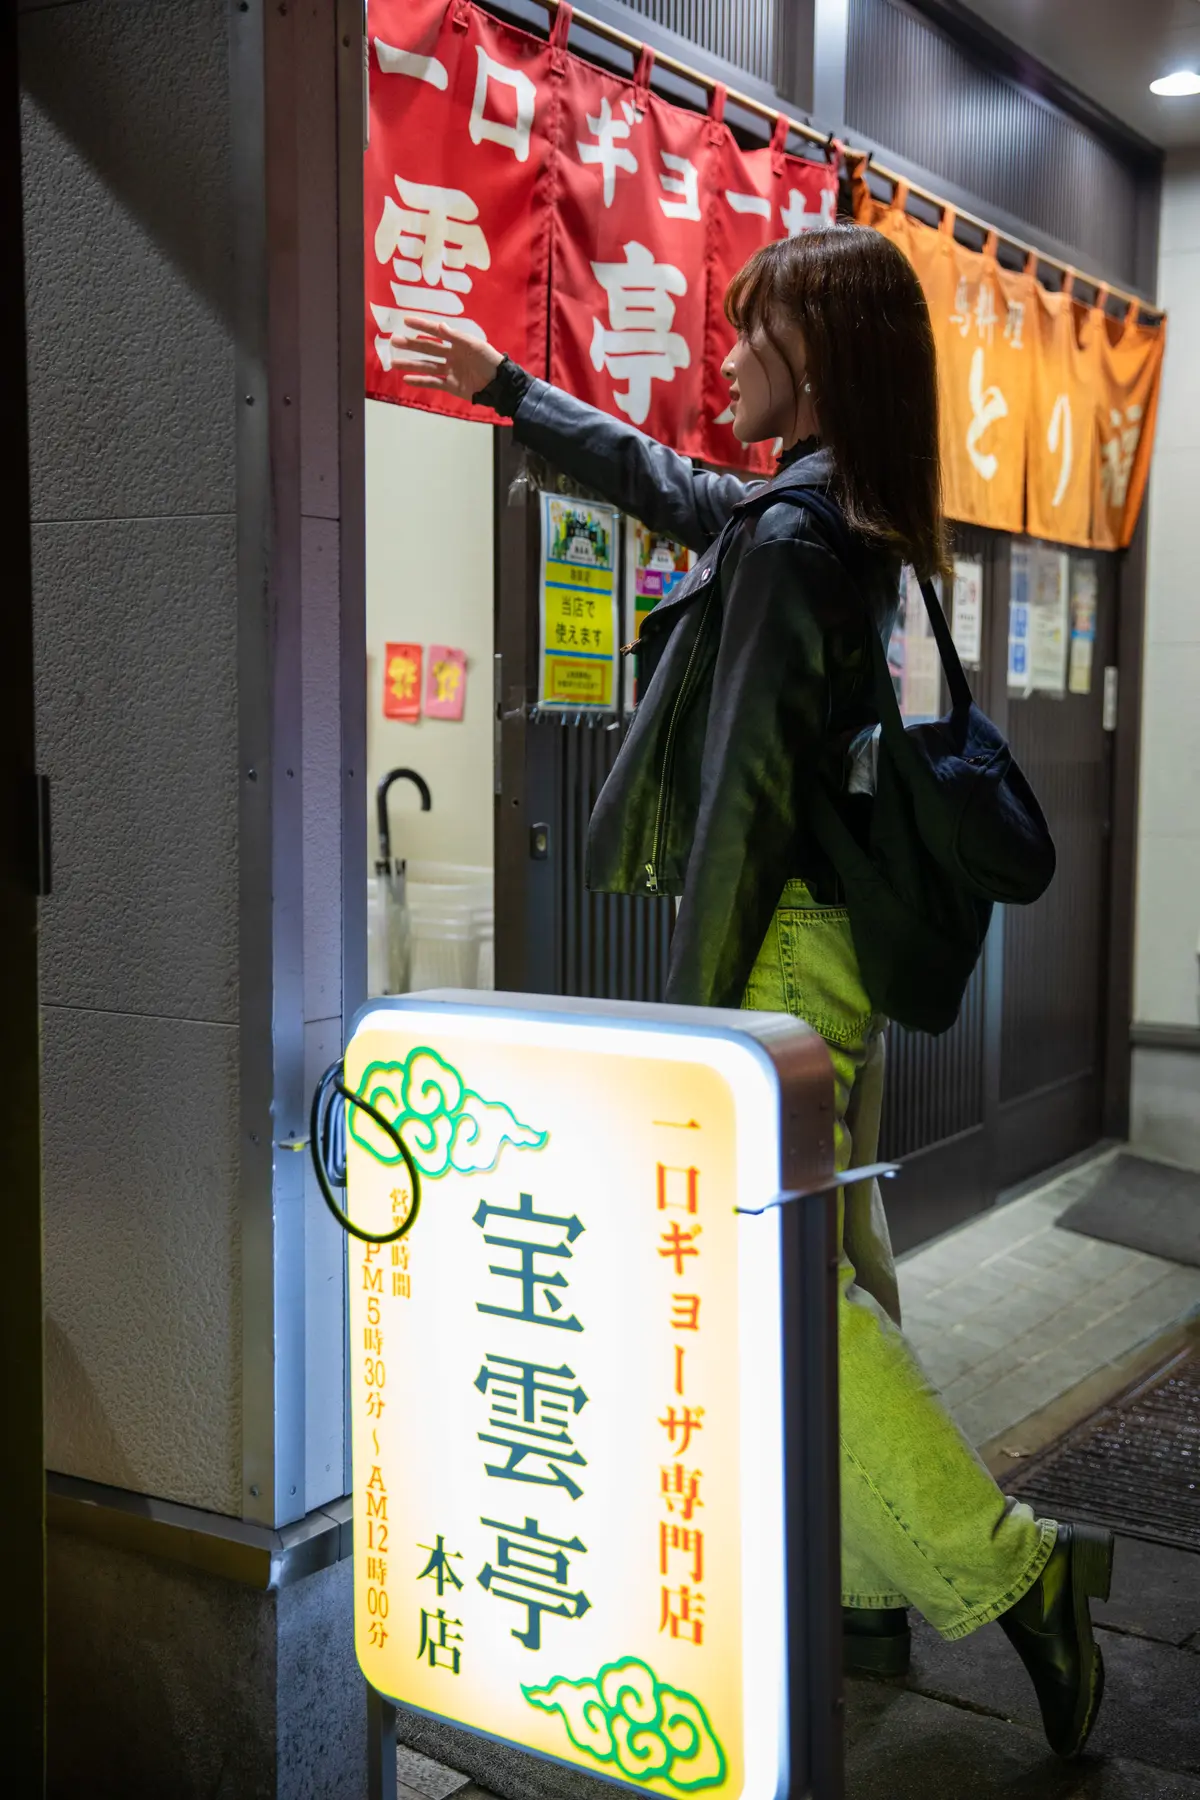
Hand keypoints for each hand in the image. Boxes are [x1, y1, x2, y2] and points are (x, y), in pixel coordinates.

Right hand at [388, 313, 503, 400]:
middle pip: (427, 349)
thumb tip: (439, 326)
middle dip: (410, 345)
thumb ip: (456, 337)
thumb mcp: (475, 346)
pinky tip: (406, 379)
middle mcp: (450, 355)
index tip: (406, 321)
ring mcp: (449, 370)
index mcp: (457, 342)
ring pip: (426, 366)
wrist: (498, 383)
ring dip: (410, 364)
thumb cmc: (489, 360)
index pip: (436, 332)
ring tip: (394, 362)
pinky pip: (433, 382)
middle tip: (394, 341)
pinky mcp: (450, 385)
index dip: (421, 326)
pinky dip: (420, 381)